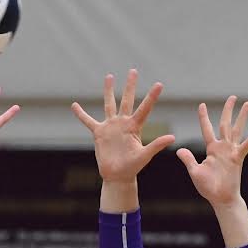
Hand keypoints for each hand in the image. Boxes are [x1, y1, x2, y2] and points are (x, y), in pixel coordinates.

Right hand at [71, 69, 174, 183]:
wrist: (117, 176)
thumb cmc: (133, 167)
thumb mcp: (145, 155)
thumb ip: (156, 145)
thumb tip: (172, 137)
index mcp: (135, 127)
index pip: (144, 108)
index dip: (152, 96)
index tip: (159, 84)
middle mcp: (123, 123)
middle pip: (127, 100)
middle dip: (130, 86)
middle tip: (133, 71)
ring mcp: (111, 126)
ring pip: (109, 104)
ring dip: (109, 91)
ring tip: (109, 76)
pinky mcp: (99, 133)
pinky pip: (88, 121)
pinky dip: (81, 114)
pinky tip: (74, 105)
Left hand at [176, 96, 247, 207]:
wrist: (220, 198)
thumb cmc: (208, 187)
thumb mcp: (195, 172)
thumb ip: (188, 159)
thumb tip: (179, 150)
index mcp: (211, 149)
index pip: (207, 129)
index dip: (204, 117)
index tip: (202, 105)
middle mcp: (222, 147)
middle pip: (225, 124)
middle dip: (228, 110)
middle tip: (232, 97)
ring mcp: (231, 152)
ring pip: (237, 130)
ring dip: (242, 117)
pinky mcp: (238, 158)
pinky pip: (245, 146)